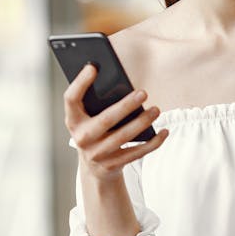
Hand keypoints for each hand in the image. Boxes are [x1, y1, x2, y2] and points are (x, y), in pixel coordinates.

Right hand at [64, 63, 167, 180]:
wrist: (94, 168)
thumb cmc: (96, 132)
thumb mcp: (89, 119)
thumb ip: (98, 102)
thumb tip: (121, 83)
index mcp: (73, 120)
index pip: (71, 99)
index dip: (80, 83)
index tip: (93, 67)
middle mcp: (82, 138)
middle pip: (105, 119)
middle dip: (126, 106)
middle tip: (143, 93)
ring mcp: (97, 154)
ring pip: (123, 136)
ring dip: (142, 122)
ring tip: (156, 110)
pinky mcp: (112, 165)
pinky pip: (136, 153)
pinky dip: (153, 142)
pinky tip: (164, 132)